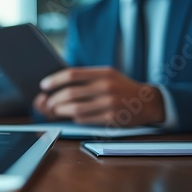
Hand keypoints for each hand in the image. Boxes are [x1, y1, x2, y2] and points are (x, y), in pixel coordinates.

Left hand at [33, 67, 164, 126]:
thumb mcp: (107, 76)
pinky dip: (74, 118)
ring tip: (56, 110)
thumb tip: (55, 87)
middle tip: (48, 103)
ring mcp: (109, 103)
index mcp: (103, 73)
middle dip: (54, 99)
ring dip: (60, 111)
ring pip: (75, 109)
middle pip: (70, 93)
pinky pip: (84, 119)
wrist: (148, 102)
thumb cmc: (120, 88)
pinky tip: (73, 116)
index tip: (43, 85)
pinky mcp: (111, 118)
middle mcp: (106, 87)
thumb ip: (85, 79)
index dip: (54, 80)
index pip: (72, 74)